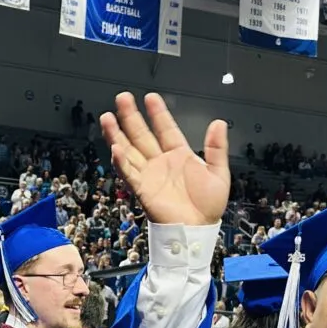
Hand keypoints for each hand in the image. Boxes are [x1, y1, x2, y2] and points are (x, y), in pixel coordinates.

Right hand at [100, 92, 229, 226]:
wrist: (197, 230)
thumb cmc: (208, 206)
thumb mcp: (218, 173)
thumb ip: (217, 148)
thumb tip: (219, 122)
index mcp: (179, 155)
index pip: (165, 129)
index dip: (158, 113)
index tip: (150, 97)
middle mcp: (160, 162)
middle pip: (141, 135)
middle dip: (131, 117)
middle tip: (122, 98)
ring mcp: (149, 175)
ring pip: (129, 150)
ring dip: (117, 134)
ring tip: (107, 117)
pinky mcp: (142, 189)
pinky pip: (129, 173)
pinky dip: (120, 162)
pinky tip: (114, 148)